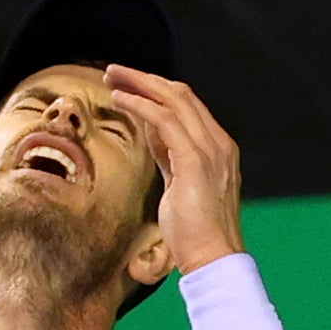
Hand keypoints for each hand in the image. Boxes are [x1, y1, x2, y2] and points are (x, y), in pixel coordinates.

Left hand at [105, 64, 243, 274]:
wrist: (213, 258)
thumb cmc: (194, 232)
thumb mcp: (180, 184)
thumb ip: (170, 155)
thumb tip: (152, 132)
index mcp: (217, 148)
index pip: (187, 106)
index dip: (156, 91)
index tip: (129, 85)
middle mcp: (218, 143)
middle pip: (181, 95)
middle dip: (146, 79)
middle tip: (115, 72)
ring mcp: (210, 150)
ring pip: (174, 100)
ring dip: (140, 84)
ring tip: (112, 77)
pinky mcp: (195, 161)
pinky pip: (165, 120)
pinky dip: (141, 105)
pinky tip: (121, 99)